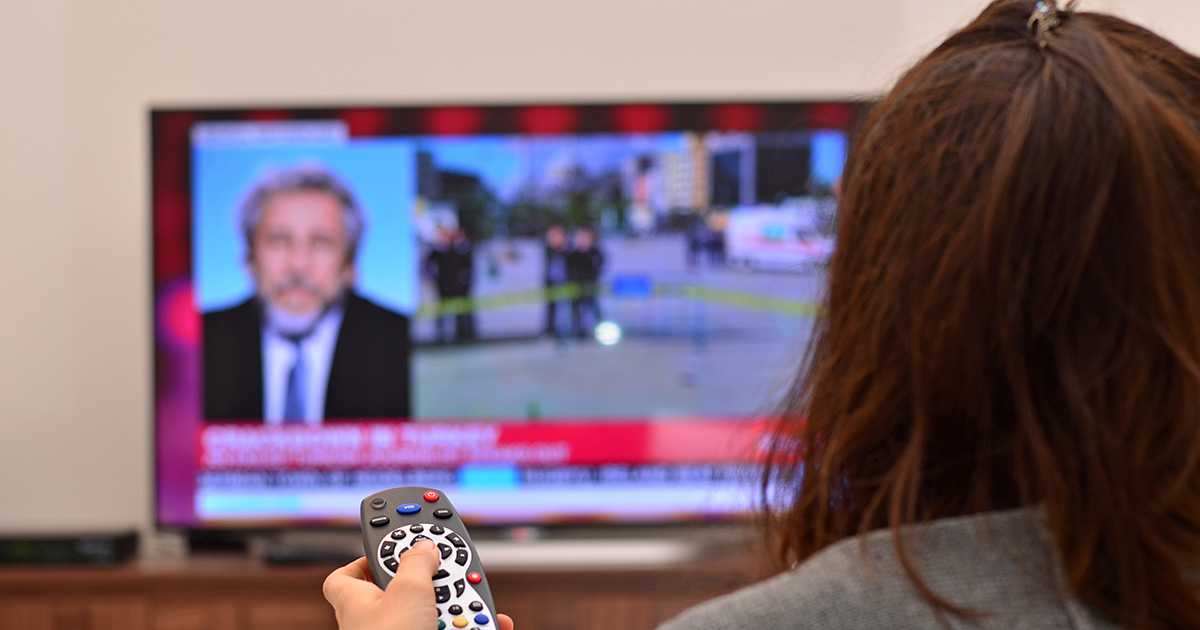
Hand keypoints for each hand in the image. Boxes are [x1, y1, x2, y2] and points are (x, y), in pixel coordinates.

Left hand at [323, 540, 514, 629]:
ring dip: (458, 603)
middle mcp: (376, 622)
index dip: (365, 557)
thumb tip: (423, 546)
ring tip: (472, 600)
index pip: (345, 574)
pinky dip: (473, 626)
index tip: (390, 540)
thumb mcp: (409, 589)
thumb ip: (416, 561)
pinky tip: (491, 624)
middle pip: (404, 588)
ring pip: (434, 612)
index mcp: (356, 601)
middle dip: (433, 577)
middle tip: (448, 566)